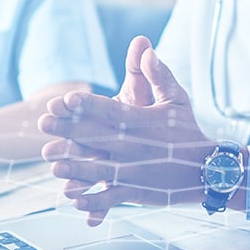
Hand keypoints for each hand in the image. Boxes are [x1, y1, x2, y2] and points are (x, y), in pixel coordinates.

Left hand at [39, 41, 214, 225]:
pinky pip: (111, 198)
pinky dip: (94, 201)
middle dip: (68, 130)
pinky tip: (75, 200)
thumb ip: (159, 74)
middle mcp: (136, 146)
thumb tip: (146, 49)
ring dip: (76, 168)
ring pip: (101, 171)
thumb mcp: (177, 98)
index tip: (65, 99)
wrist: (207, 169)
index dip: (87, 105)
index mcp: (142, 122)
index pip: (110, 111)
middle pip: (97, 137)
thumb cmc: (188, 130)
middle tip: (42, 123)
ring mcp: (135, 172)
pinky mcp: (136, 192)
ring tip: (54, 165)